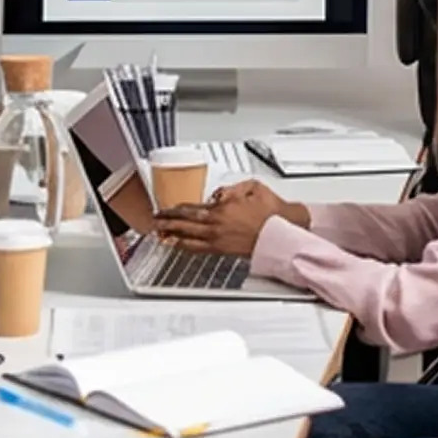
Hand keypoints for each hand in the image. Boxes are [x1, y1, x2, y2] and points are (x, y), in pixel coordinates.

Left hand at [151, 181, 304, 256]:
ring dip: (171, 233)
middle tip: (155, 219)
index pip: (193, 207)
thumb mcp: (253, 188)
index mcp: (223, 207)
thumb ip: (232, 188)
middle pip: (185, 221)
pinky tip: (177, 245)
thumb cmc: (272, 213)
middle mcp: (217, 223)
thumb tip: (218, 194)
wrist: (282, 233)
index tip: (167, 207)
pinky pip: (198, 248)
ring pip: (188, 236)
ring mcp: (218, 238)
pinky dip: (184, 246)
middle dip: (167, 220)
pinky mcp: (223, 250)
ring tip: (159, 233)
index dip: (177, 207)